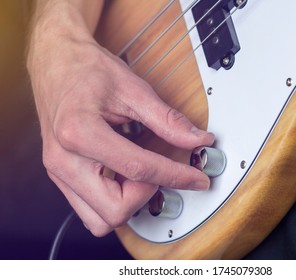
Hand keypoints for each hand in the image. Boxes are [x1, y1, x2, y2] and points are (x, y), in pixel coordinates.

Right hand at [27, 2, 213, 236]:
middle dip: (146, 197)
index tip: (196, 178)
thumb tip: (197, 140)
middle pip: (115, 211)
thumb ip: (168, 121)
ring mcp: (57, 171)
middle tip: (159, 172)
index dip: (176, 176)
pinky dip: (113, 201)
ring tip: (140, 175)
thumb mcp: (133, 90)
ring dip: (129, 204)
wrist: (57, 62)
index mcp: (79, 131)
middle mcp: (63, 159)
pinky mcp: (60, 176)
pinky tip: (124, 177)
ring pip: (99, 220)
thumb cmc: (88, 70)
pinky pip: (89, 209)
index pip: (138, 169)